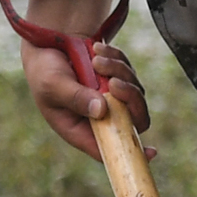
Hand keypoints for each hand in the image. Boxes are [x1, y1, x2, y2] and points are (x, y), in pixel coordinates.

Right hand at [22, 37, 153, 160]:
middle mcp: (100, 117)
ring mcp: (112, 98)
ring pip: (134, 92)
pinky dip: (116, 58)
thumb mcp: (54, 84)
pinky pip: (129, 71)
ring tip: (96, 59)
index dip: (130, 151)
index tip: (151, 151)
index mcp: (81, 129)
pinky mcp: (117, 78)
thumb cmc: (44, 71)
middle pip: (133, 119)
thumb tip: (102, 111)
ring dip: (118, 71)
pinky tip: (97, 49)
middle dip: (128, 98)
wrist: (46, 44)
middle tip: (112, 81)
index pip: (109, 148)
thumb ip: (76, 98)